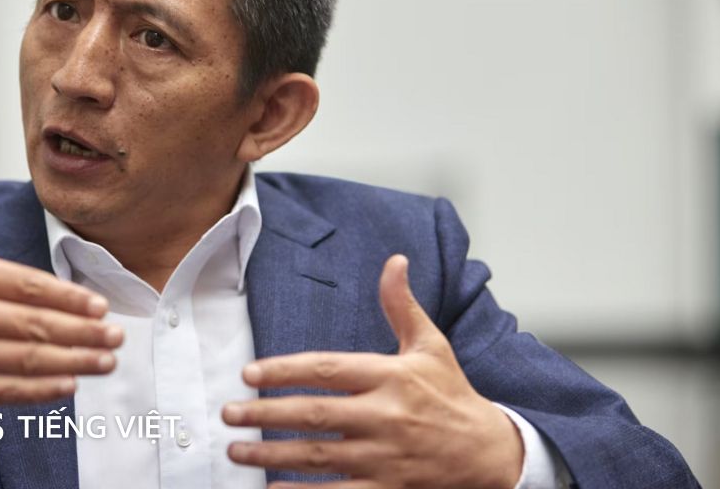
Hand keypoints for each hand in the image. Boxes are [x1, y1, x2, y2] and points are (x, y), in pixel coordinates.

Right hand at [0, 151, 123, 405]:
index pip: (28, 285)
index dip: (70, 297)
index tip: (100, 305)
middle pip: (38, 324)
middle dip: (85, 331)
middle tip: (116, 336)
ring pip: (29, 359)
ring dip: (74, 361)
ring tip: (106, 360)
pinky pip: (6, 389)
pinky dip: (40, 389)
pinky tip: (67, 385)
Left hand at [222, 255, 523, 488]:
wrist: (490, 452)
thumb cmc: (452, 394)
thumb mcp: (431, 345)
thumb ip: (402, 305)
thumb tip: (394, 261)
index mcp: (391, 377)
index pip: (328, 370)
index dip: (285, 371)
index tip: (249, 374)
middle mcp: (386, 416)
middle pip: (315, 415)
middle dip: (266, 414)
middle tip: (229, 413)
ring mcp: (385, 457)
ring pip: (318, 456)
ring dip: (272, 455)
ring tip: (236, 451)